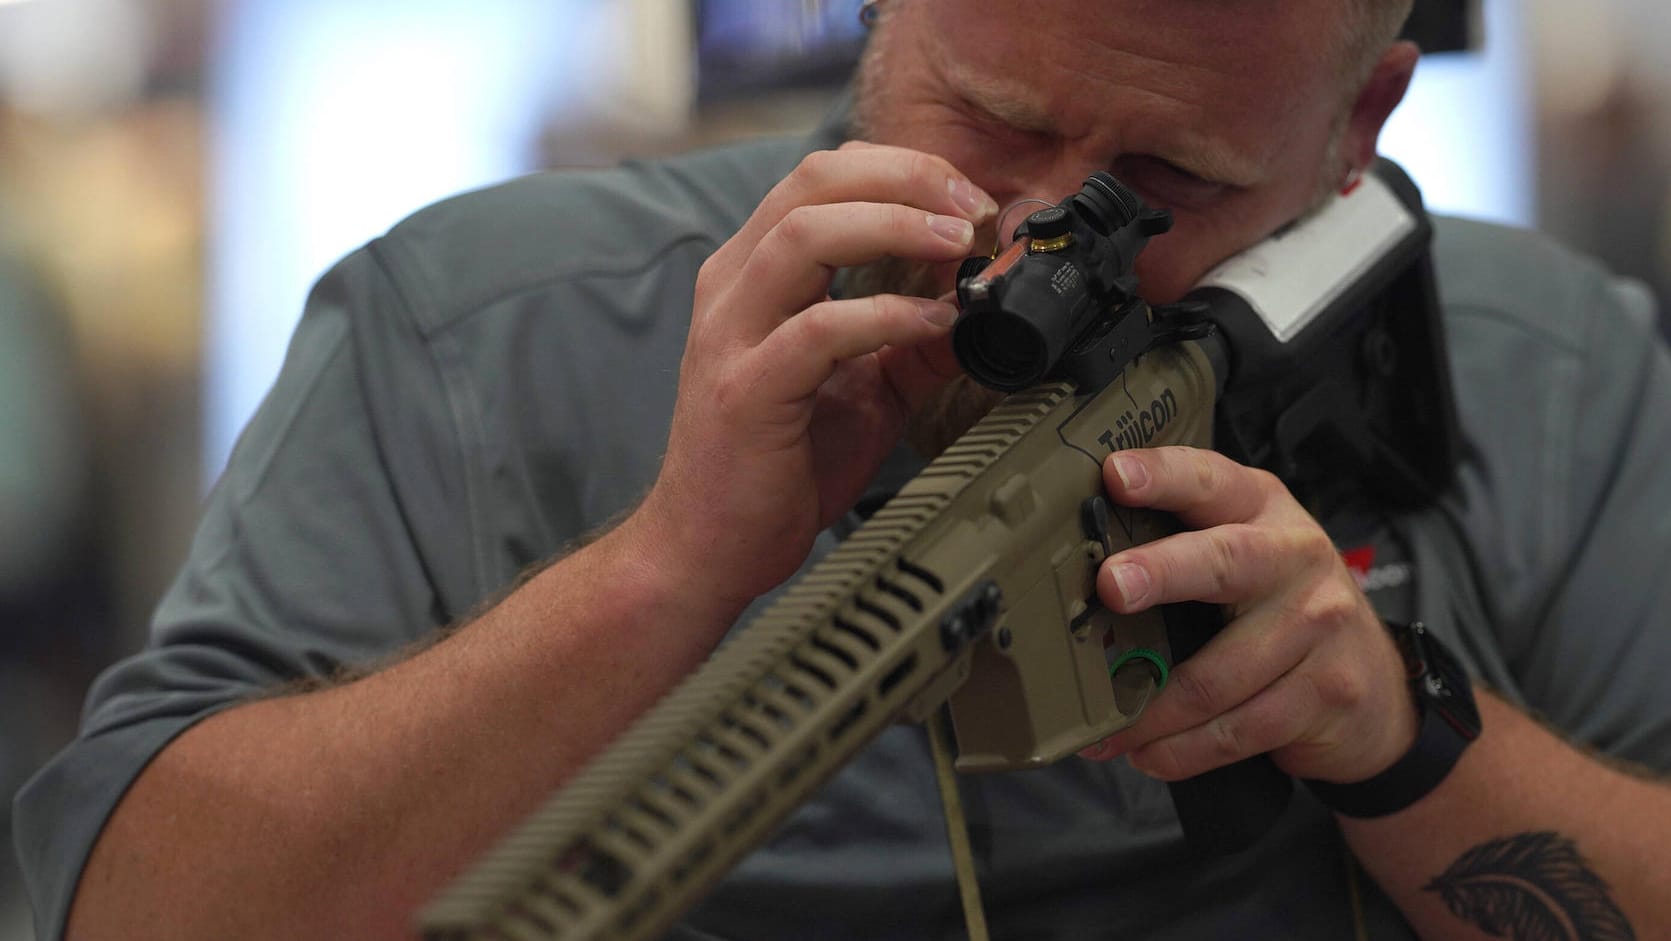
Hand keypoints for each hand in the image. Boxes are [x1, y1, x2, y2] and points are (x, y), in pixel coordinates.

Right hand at [634, 141, 996, 615]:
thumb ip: (910, 342)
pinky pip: (819, 330)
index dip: (902, 169)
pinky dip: (886, 315)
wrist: (708, 549)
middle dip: (907, 177)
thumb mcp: (863, 390)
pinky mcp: (745, 391)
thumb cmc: (773, 467)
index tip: (969, 197)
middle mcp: (733, 289)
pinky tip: (933, 322)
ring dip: (896, 226)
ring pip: (805, 234)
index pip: (822, 177)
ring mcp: (731, 336)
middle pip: (814, 183)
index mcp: (753, 274)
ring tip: (959, 244)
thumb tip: (979, 303)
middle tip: (975, 207)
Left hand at [1079, 446, 1418, 784]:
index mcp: (1261, 509)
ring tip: (1104, 730)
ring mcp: (1317, 626)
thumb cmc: (1283, 605)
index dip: (1164, 475)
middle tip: (1112, 586)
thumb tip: (1075, 571)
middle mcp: (1294, 557)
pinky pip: (1237, 729)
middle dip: (1162, 572)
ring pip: (1218, 674)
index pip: (1209, 481)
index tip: (1117, 475)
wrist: (1377, 685)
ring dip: (1151, 710)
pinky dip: (1182, 751)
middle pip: (1223, 562)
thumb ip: (1181, 544)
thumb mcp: (1243, 554)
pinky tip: (1148, 756)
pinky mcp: (1325, 692)